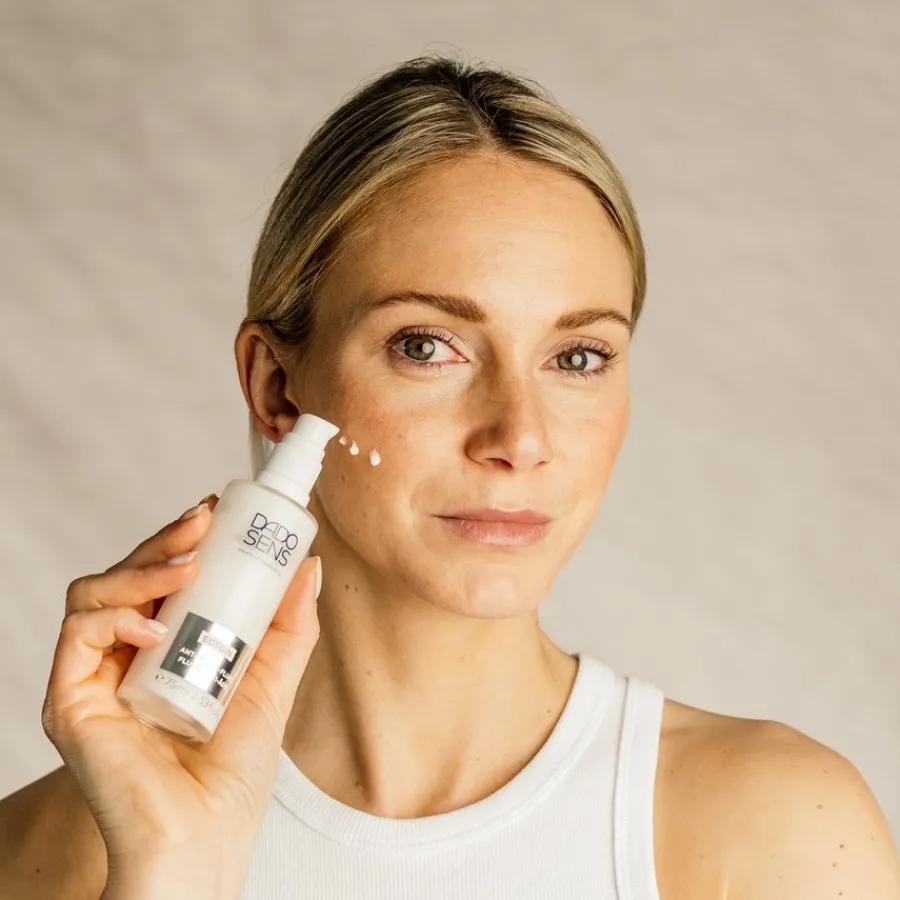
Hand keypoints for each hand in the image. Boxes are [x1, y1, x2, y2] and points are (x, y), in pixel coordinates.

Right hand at [40, 495, 321, 899]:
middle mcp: (125, 656)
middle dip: (165, 539)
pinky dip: (114, 616)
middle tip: (205, 520)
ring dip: (142, 567)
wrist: (205, 837)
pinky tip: (155, 625)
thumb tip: (308, 566)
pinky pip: (77, 635)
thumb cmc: (233, 771)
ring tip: (190, 564)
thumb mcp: (273, 682)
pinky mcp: (71, 700)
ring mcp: (95, 676)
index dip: (184, 540)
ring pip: (95, 593)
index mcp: (165, 648)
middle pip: (129, 576)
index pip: (164, 578)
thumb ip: (289, 626)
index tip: (218, 512)